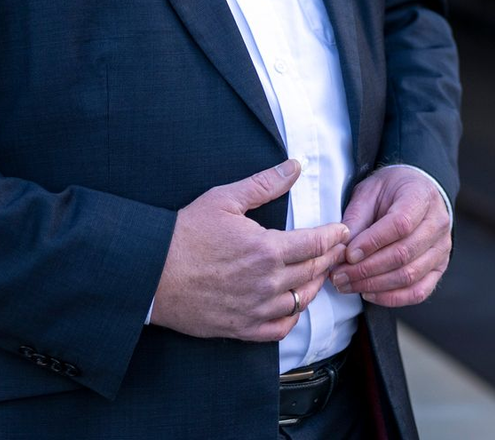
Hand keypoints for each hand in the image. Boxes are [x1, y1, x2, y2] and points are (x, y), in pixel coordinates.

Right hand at [150, 158, 348, 341]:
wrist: (152, 274)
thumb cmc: (186, 234)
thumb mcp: (226, 198)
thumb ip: (265, 183)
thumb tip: (295, 166)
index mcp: (266, 249)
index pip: (315, 243)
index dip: (334, 235)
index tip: (343, 229)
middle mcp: (267, 282)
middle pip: (313, 270)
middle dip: (330, 256)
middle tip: (338, 247)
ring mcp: (255, 308)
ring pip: (301, 300)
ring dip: (315, 284)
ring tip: (320, 271)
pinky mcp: (241, 328)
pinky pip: (280, 328)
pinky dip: (294, 315)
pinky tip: (295, 302)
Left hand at [333, 167, 451, 306]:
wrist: (416, 191)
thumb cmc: (391, 190)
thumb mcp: (370, 191)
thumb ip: (357, 217)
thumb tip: (343, 250)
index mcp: (421, 196)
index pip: (400, 224)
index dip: (372, 242)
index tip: (348, 254)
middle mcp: (437, 223)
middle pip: (404, 254)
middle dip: (366, 269)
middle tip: (339, 275)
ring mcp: (442, 247)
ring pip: (410, 276)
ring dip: (374, 285)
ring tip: (348, 284)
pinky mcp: (439, 267)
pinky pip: (419, 291)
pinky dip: (392, 298)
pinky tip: (369, 293)